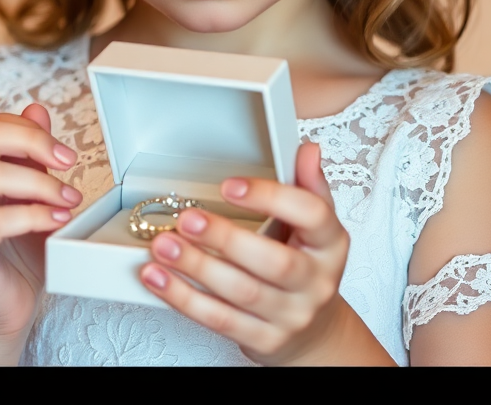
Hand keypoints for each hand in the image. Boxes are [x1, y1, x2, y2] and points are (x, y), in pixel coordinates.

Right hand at [0, 103, 82, 340]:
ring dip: (41, 185)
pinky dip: (33, 215)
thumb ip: (29, 156)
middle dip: (33, 143)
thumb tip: (36, 107)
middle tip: (69, 163)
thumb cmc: (17, 253)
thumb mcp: (31, 196)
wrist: (3, 310)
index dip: (30, 130)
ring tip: (69, 201)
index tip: (66, 153)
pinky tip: (57, 220)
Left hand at [138, 142, 372, 365]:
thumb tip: (306, 150)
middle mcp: (315, 283)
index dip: (271, 198)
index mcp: (331, 245)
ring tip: (164, 245)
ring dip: (197, 267)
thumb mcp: (315, 228)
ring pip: (241, 293)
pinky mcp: (264, 340)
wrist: (313, 332)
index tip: (230, 186)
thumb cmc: (307, 270)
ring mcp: (290, 315)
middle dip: (226, 238)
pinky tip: (159, 278)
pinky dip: (184, 298)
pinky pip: (220, 320)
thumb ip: (308, 187)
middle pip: (274, 262)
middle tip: (188, 219)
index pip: (312, 215)